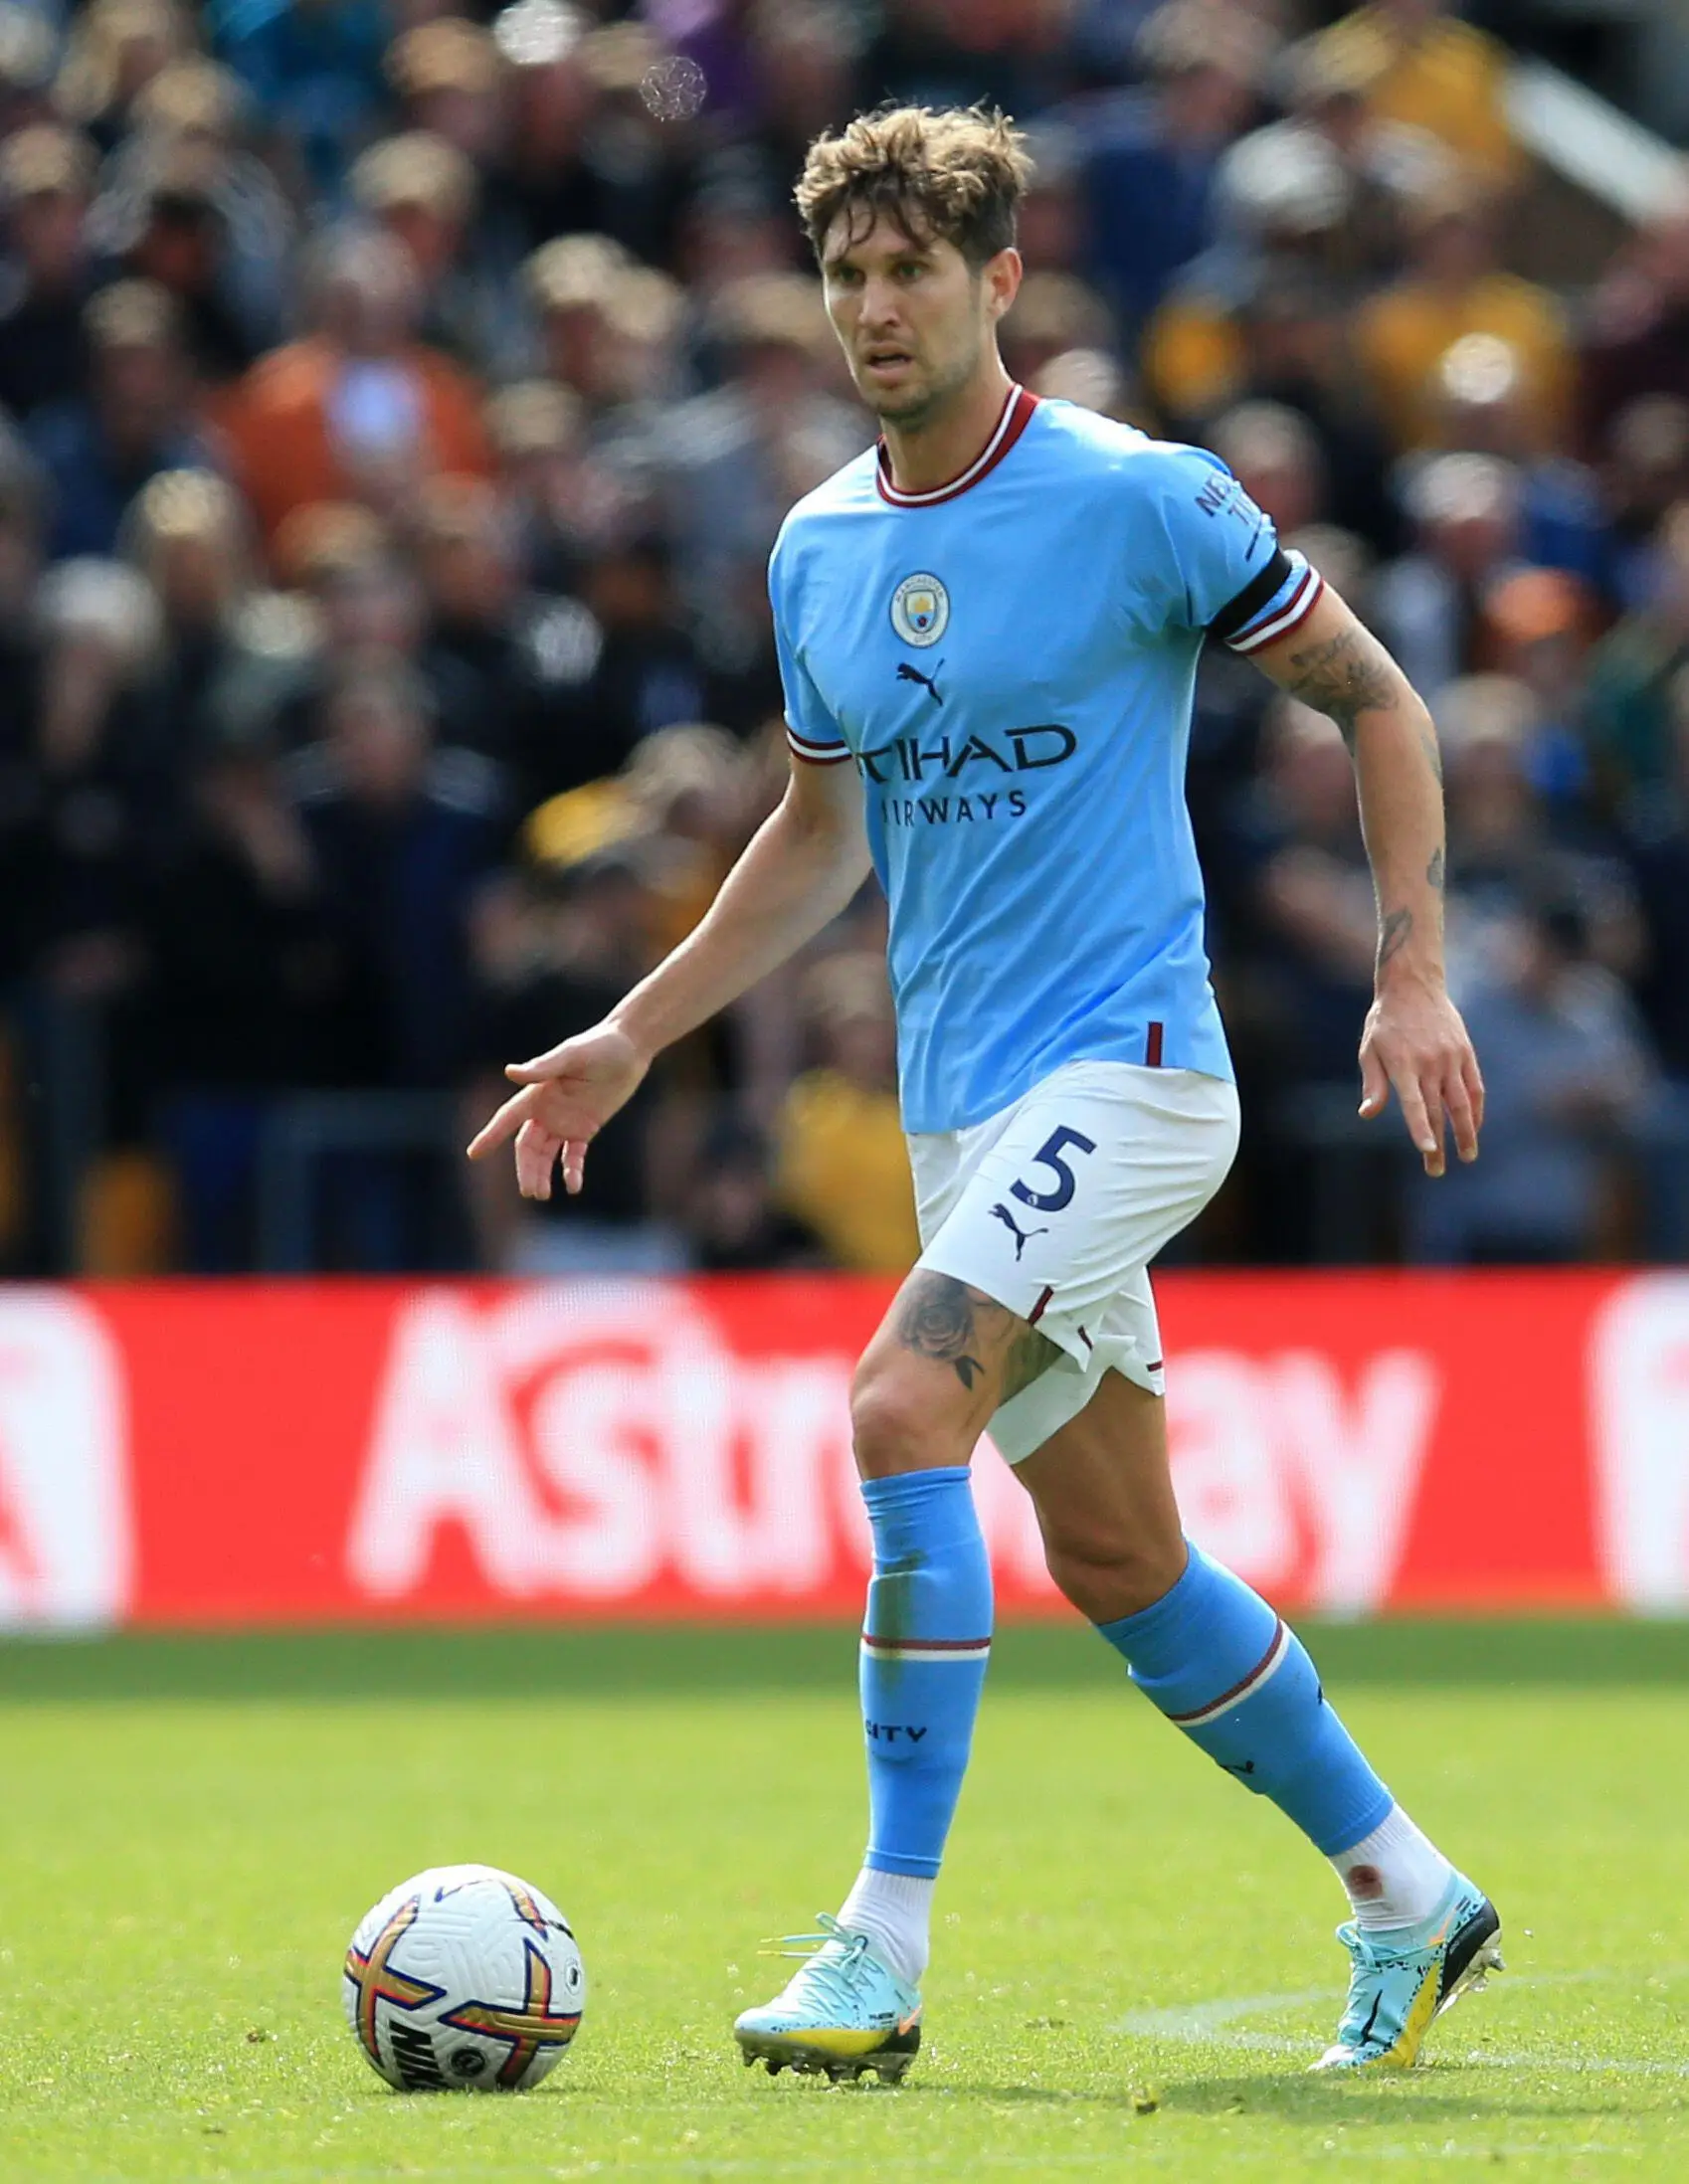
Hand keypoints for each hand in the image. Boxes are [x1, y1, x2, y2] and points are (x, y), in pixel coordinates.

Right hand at [465, 1020, 649, 1199]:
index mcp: (537, 1093)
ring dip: (542, 1174)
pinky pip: (574, 1155)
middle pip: (528, 1146)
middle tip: (529, 1191)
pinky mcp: (585, 1128)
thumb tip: (510, 1072)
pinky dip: (571, 1171)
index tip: (473, 1154)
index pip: (508, 1119)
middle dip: (526, 1169)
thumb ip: (543, 1067)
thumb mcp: (571, 1055)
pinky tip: (572, 1187)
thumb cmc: (598, 1046)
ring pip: (546, 1155)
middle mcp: (546, 1110)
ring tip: (542, 1194)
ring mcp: (565, 1121)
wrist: (629, 1048)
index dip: (491, 1135)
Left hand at [1358, 975, 1483, 1178]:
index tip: (1428, 1149)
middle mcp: (1431, 1064)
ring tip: (1467, 1156)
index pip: (1415, 1104)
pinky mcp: (1466, 1053)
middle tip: (1436, 1170)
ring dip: (1466, 1132)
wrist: (1413, 984)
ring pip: (1462, 1103)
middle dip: (1439, 1144)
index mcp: (1404, 1065)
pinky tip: (1474, 1127)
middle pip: (1438, 1112)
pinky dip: (1476, 1109)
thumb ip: (1373, 1084)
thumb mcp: (1369, 1049)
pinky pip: (1475, 1087)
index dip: (1421, 1129)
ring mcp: (1451, 1058)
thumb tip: (1368, 1115)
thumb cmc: (1385, 1022)